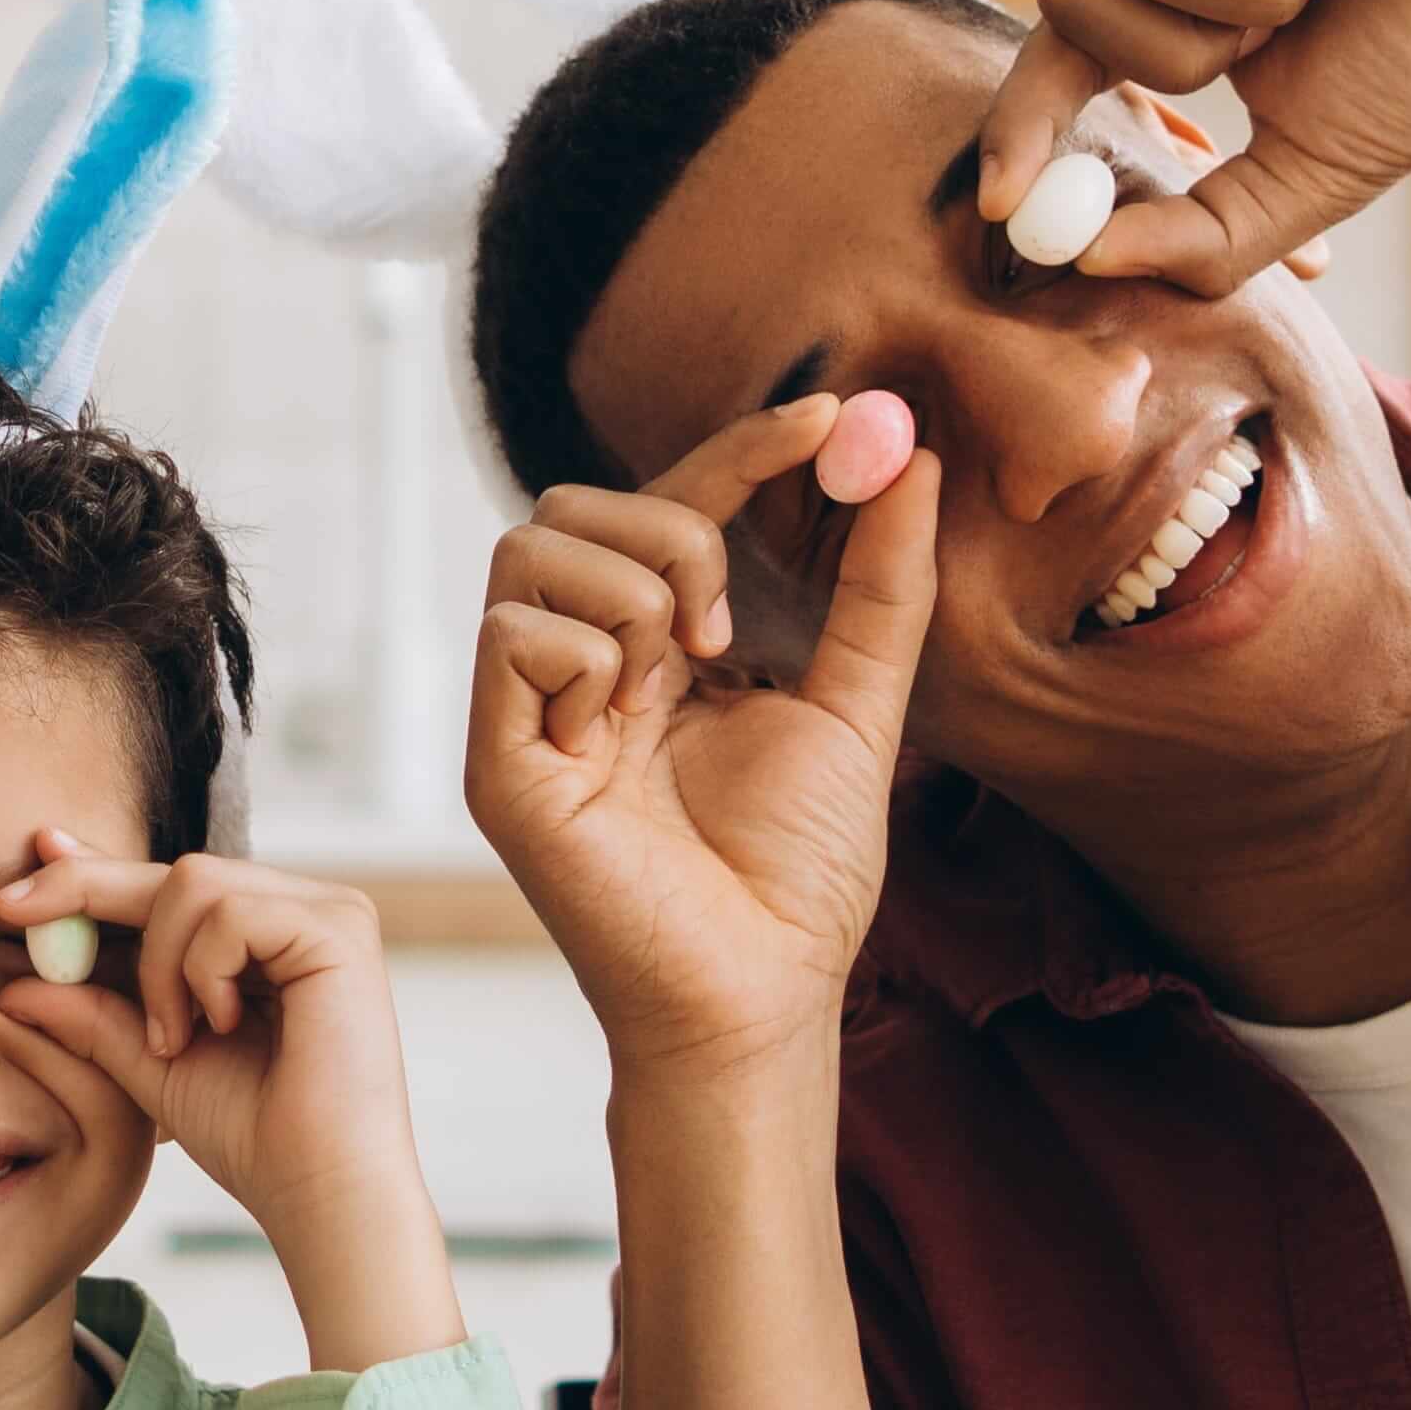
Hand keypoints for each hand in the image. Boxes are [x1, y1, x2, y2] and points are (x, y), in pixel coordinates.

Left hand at [0, 834, 427, 1234]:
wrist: (317, 1191)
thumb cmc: (250, 1136)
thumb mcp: (150, 1064)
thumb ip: (93, 1016)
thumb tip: (11, 985)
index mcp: (265, 937)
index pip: (168, 886)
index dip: (93, 873)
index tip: (23, 874)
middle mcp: (302, 910)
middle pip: (175, 870)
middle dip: (87, 890)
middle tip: (11, 908)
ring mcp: (326, 913)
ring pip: (193, 882)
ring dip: (158, 964)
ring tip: (173, 1036)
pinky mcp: (339, 930)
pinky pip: (230, 913)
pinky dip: (201, 972)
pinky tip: (219, 1026)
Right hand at [470, 391, 940, 1080]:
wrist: (762, 993)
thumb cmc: (799, 874)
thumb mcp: (859, 703)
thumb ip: (882, 586)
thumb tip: (912, 457)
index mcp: (651, 652)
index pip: (669, 503)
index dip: (742, 447)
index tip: (832, 416)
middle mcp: (576, 670)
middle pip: (568, 504)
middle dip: (671, 526)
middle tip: (728, 626)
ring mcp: (528, 715)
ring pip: (529, 549)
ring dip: (631, 588)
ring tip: (682, 676)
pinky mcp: (498, 766)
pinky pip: (514, 634)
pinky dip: (587, 659)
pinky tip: (623, 732)